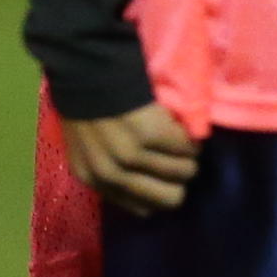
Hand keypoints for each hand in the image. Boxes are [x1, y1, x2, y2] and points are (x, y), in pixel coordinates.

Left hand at [62, 100, 202, 217]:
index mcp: (94, 180)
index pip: (142, 209)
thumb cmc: (86, 102)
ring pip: (185, 171)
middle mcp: (112, 175)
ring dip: (189, 155)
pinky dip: (191, 137)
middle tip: (178, 159)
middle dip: (179, 179)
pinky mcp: (152, 134)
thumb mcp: (85, 146)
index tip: (165, 177)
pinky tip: (183, 127)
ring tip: (183, 140)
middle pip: (170, 198)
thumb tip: (147, 182)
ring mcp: (132, 155)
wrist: (85, 66)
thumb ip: (110, 169)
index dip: (160, 192)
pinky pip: (188, 146)